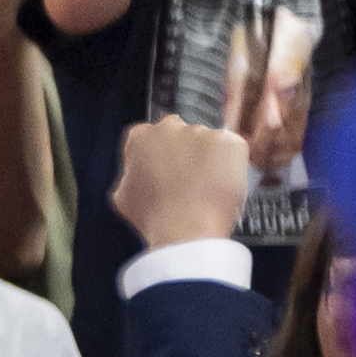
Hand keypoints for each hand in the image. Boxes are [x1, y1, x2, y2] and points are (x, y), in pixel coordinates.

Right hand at [110, 115, 248, 250]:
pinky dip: (231, 166)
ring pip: (207, 143)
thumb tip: (137, 174)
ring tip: (203, 190)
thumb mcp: (123, 196)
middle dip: (184, 152)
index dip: (157, 155)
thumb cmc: (154, 217)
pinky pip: (232, 151)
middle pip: (180, 133)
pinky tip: (219, 187)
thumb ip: (131, 174)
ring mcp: (201, 133)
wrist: (185, 228)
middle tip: (185, 180)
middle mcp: (169, 128)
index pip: (149, 136)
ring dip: (208, 160)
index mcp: (140, 137)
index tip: (162, 169)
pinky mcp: (229, 142)